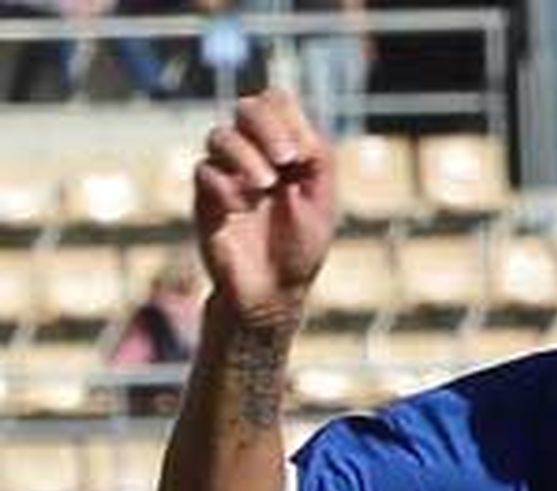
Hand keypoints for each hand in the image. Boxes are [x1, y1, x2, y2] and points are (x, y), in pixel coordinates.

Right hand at [194, 89, 335, 324]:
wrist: (272, 294)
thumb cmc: (300, 249)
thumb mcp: (322, 204)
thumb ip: (318, 162)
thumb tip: (294, 134)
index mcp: (283, 149)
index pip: (277, 101)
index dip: (287, 118)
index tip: (301, 157)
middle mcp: (251, 153)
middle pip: (247, 107)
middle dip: (267, 127)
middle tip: (286, 160)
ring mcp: (225, 173)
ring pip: (220, 135)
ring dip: (246, 155)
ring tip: (266, 186)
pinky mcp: (204, 198)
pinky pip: (205, 173)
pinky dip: (226, 187)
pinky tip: (242, 209)